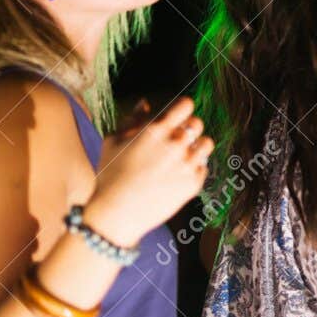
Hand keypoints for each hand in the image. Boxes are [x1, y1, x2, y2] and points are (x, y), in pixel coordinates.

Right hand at [85, 96, 211, 246]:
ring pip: (206, 144)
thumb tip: (146, 102)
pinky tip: (178, 174)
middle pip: (197, 123)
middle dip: (188, 127)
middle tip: (177, 137)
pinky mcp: (194, 183)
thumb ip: (132, 119)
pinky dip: (194, 168)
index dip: (183, 107)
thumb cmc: (110, 174)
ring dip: (196, 146)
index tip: (178, 114)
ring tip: (182, 154)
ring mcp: (187, 165)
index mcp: (156, 131)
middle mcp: (175, 145)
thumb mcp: (114, 141)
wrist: (117, 214)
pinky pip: (203, 167)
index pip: (186, 105)